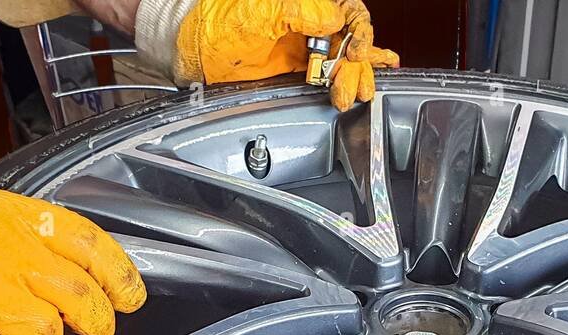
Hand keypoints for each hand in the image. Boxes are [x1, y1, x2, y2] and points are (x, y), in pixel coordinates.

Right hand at [0, 187, 144, 334]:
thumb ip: (26, 237)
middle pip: (80, 295)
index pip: (87, 243)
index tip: (130, 297)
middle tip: (96, 333)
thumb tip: (78, 268)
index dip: (119, 274)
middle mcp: (4, 254)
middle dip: (98, 322)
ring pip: (47, 333)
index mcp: (10, 219)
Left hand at [174, 0, 399, 109]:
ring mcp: (305, 41)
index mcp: (304, 0)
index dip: (357, 32)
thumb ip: (302, 12)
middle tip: (351, 88)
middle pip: (350, 36)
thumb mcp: (263, 13)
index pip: (347, 9)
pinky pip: (332, 68)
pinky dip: (352, 73)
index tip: (353, 52)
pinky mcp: (298, 65)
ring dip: (356, 75)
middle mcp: (309, 17)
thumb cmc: (218, 25)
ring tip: (360, 93)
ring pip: (344, 55)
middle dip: (356, 64)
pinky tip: (373, 76)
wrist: (194, 53)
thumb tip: (335, 19)